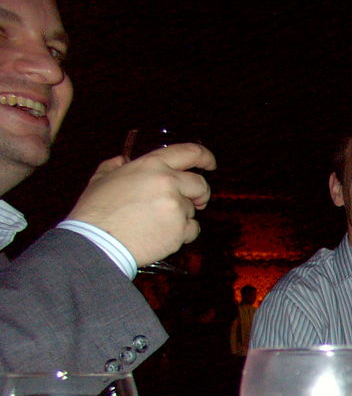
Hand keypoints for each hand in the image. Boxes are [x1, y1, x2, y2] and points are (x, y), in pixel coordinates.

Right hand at [66, 143, 216, 267]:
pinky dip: (183, 233)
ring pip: (192, 210)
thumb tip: (122, 160)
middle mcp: (168, 183)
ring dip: (182, 216)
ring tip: (157, 222)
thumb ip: (115, 166)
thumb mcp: (101, 179)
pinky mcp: (180, 230)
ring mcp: (176, 207)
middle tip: (193, 201)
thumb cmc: (96, 211)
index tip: (210, 164)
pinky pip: (192, 230)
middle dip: (200, 193)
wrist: (99, 243)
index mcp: (152, 165)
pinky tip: (163, 235)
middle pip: (200, 184)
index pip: (189, 152)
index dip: (205, 157)